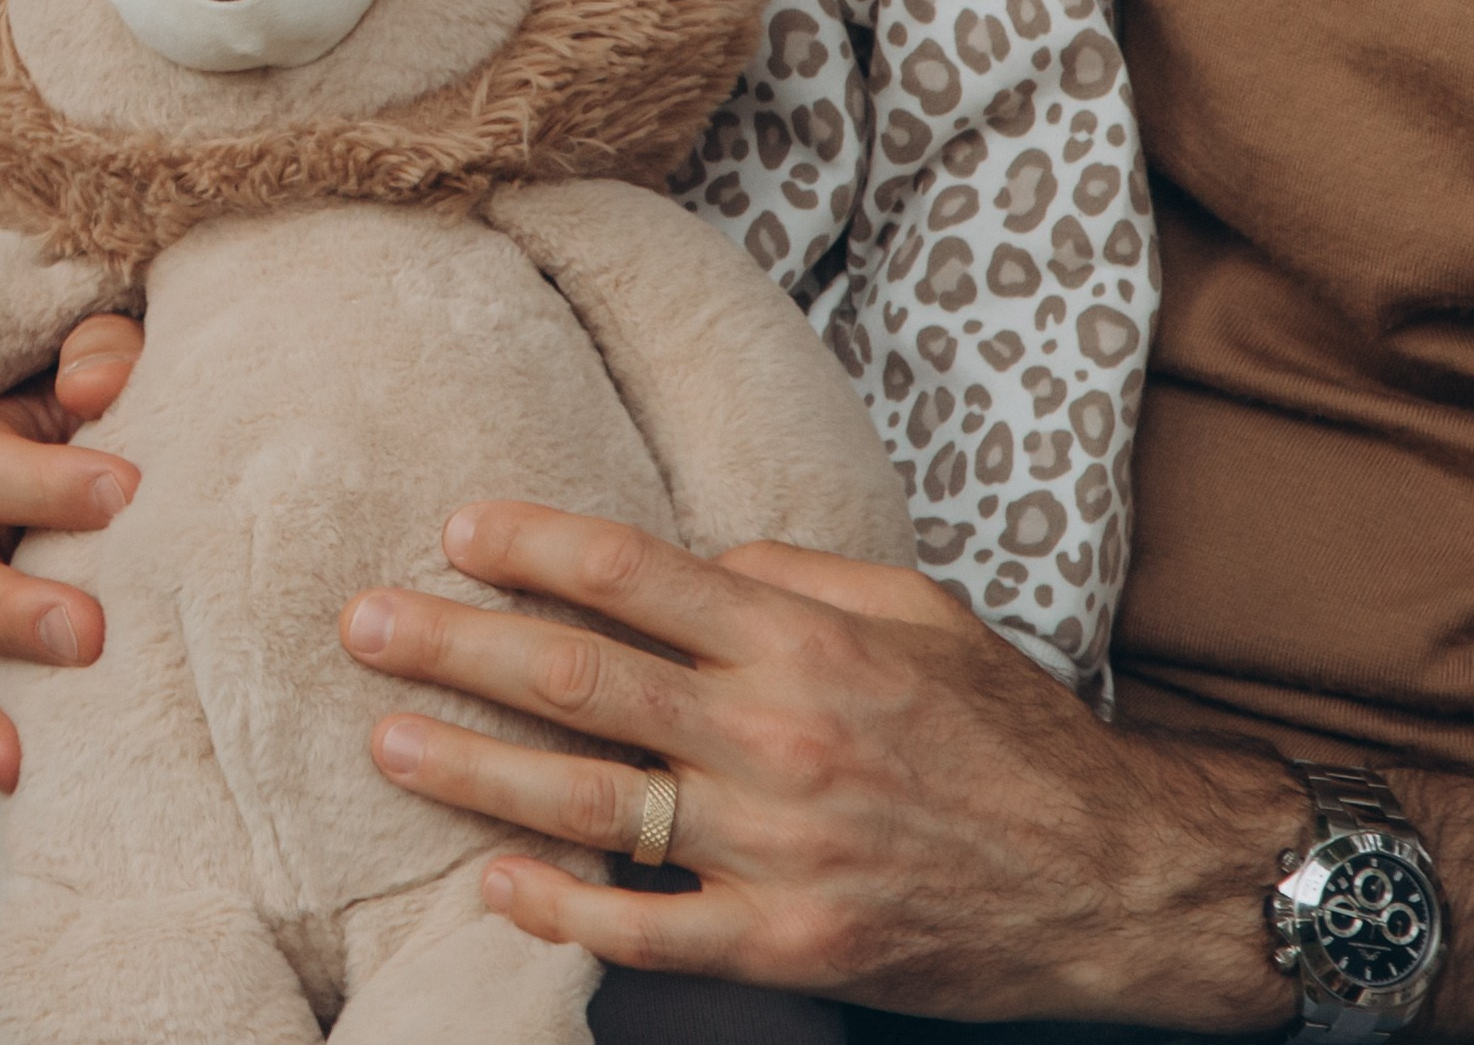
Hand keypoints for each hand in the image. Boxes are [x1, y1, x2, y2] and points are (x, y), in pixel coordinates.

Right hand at [0, 316, 143, 788]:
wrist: (138, 416)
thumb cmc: (124, 376)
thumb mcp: (112, 346)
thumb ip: (103, 351)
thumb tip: (89, 386)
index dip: (47, 483)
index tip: (127, 492)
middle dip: (10, 609)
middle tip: (89, 631)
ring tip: (23, 746)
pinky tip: (15, 775)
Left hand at [341, 504, 1301, 1025]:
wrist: (1108, 877)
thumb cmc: (1009, 731)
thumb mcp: (919, 611)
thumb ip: (801, 577)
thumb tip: (700, 558)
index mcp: (805, 640)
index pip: (639, 575)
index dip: (538, 546)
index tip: (458, 529)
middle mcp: (777, 736)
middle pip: (585, 679)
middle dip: (461, 647)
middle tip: (366, 624)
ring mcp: (776, 849)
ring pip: (591, 805)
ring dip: (475, 771)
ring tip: (388, 742)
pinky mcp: (787, 945)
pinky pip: (647, 932)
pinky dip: (561, 910)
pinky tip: (491, 882)